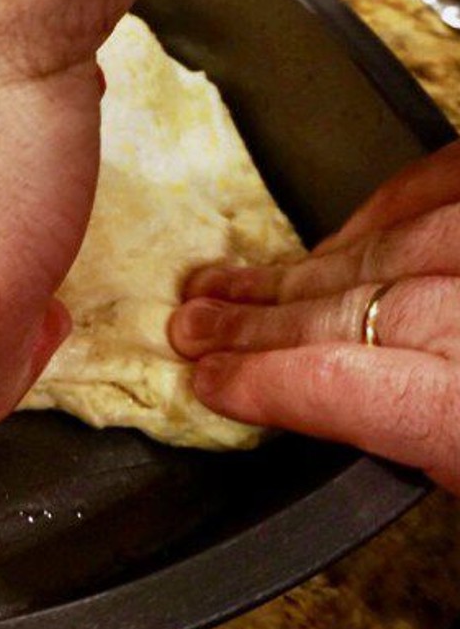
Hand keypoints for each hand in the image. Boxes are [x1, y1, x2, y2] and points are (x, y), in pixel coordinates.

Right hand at [170, 140, 459, 493]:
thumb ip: (420, 442)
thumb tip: (333, 412)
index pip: (346, 386)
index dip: (263, 382)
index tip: (209, 383)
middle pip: (354, 311)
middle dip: (260, 323)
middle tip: (193, 327)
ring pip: (386, 248)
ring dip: (297, 271)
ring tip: (228, 283)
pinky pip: (437, 186)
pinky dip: (380, 211)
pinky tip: (335, 236)